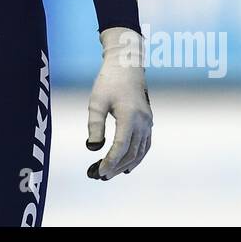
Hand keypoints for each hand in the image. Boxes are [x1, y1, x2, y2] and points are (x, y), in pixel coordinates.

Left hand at [86, 26, 151, 178]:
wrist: (127, 65)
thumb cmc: (109, 81)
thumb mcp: (96, 101)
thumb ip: (95, 125)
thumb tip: (93, 148)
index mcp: (129, 116)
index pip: (121, 147)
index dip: (110, 162)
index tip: (99, 172)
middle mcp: (142, 122)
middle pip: (131, 153)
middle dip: (116, 167)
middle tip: (99, 177)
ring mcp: (148, 122)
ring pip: (140, 151)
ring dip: (126, 164)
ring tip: (110, 174)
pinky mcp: (148, 121)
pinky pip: (145, 145)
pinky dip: (137, 157)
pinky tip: (127, 165)